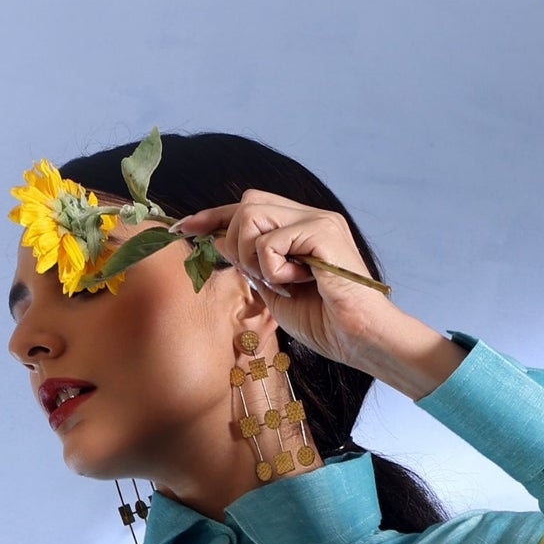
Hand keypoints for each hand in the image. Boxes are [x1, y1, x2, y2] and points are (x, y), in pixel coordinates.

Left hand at [172, 192, 464, 399]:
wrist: (360, 339)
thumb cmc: (325, 324)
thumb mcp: (275, 292)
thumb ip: (252, 265)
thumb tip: (219, 241)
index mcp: (299, 227)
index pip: (248, 208)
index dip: (213, 216)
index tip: (183, 227)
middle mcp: (309, 215)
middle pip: (246, 203)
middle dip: (237, 244)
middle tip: (263, 279)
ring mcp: (318, 218)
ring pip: (251, 215)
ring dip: (254, 258)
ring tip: (284, 283)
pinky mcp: (323, 229)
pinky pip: (269, 242)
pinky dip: (274, 271)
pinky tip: (300, 284)